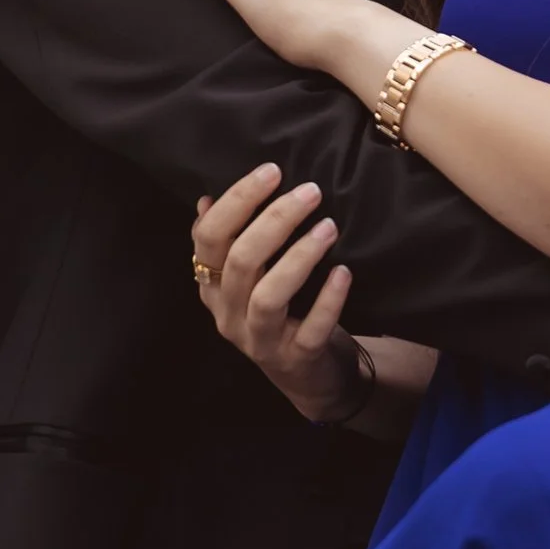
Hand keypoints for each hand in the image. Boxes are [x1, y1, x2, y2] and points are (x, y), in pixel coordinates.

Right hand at [193, 164, 437, 432]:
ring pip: (268, 295)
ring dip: (299, 256)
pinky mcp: (295, 358)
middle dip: (275, 220)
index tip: (272, 171)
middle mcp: (227, 315)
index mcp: (212, 288)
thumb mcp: (249, 281)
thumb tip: (205, 200)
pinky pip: (309, 329)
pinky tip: (344, 272)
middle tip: (310, 192)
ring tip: (328, 227)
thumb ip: (227, 243)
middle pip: (240, 261)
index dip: (236, 202)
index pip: (208, 239)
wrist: (309, 377)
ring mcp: (259, 340)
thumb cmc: (281, 314)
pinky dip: (328, 299)